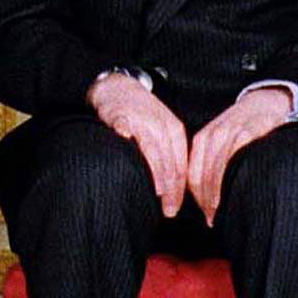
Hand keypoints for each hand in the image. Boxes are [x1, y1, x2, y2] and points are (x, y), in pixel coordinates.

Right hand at [87, 74, 187, 216]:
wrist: (117, 87)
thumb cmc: (139, 113)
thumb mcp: (160, 130)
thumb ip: (167, 154)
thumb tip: (171, 189)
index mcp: (173, 130)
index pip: (181, 164)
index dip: (180, 189)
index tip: (176, 207)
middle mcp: (160, 125)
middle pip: (169, 161)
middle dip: (171, 188)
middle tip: (169, 210)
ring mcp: (140, 120)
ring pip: (152, 150)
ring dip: (156, 173)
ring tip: (157, 192)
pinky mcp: (120, 117)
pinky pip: (127, 134)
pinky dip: (129, 148)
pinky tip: (129, 164)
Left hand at [187, 88, 291, 226]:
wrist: (268, 101)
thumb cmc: (245, 126)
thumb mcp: (222, 139)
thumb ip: (213, 161)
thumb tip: (205, 195)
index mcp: (203, 139)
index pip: (191, 173)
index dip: (195, 196)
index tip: (203, 213)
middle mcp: (212, 136)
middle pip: (201, 174)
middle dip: (203, 200)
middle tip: (211, 219)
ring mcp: (230, 134)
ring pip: (215, 170)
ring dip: (214, 195)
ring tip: (219, 213)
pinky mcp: (247, 133)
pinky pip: (233, 158)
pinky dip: (229, 178)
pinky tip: (234, 192)